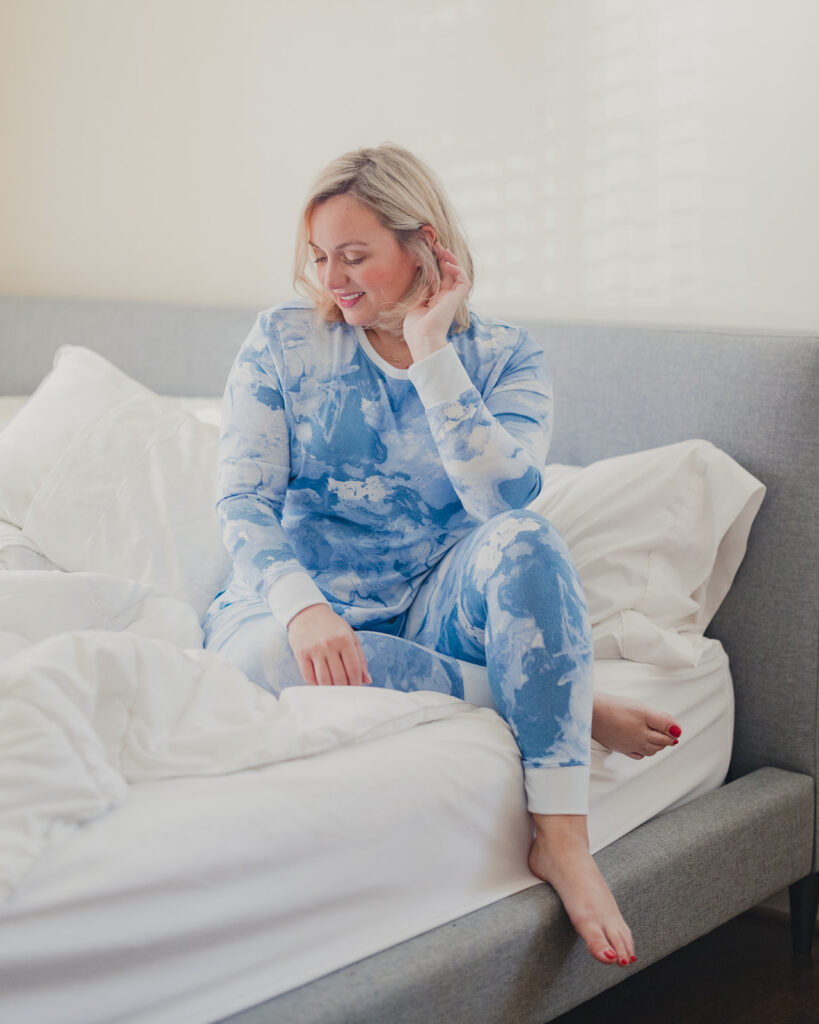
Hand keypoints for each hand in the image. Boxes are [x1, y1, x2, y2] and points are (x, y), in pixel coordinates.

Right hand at [287, 604, 371, 685]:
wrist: (307, 612)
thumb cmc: (331, 625)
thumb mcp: (350, 636)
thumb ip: (360, 658)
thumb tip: (367, 680)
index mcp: (344, 639)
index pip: (354, 668)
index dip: (356, 683)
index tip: (357, 689)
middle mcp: (329, 644)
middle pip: (339, 677)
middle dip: (344, 688)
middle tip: (345, 692)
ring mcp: (314, 649)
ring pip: (324, 680)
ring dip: (330, 689)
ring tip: (334, 691)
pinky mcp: (301, 654)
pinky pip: (308, 677)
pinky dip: (315, 685)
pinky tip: (320, 685)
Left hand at [402, 241, 470, 359]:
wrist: (422, 338)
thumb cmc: (415, 327)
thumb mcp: (414, 302)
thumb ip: (421, 288)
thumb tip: (421, 271)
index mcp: (435, 300)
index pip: (440, 278)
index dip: (436, 264)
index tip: (429, 252)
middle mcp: (445, 298)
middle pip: (449, 273)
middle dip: (444, 258)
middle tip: (436, 245)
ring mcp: (452, 299)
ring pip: (458, 275)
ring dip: (452, 261)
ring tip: (443, 250)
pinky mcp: (457, 299)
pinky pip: (463, 281)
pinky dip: (458, 270)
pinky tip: (448, 264)